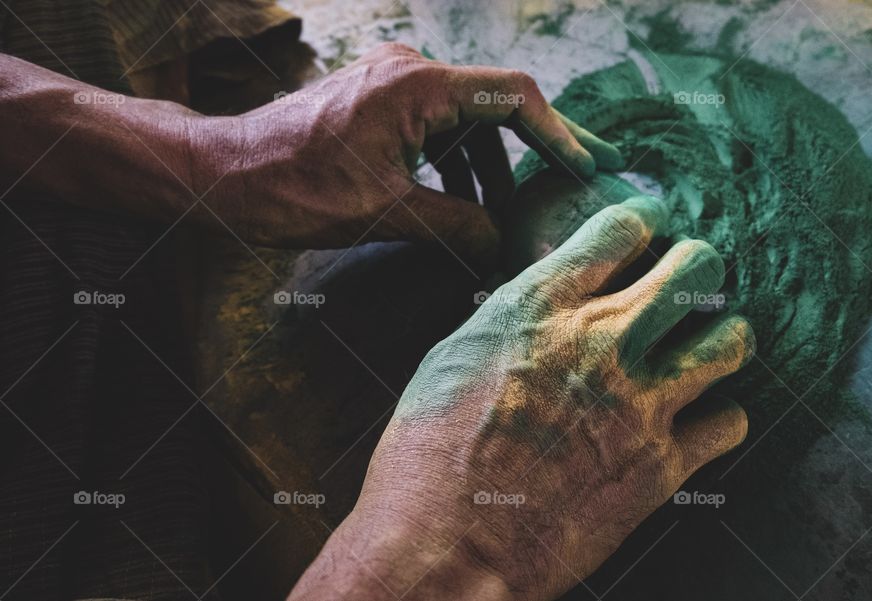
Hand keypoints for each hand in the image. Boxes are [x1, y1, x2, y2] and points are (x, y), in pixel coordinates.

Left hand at [201, 43, 621, 255]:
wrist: (222, 174)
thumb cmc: (292, 188)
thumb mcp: (385, 214)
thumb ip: (456, 227)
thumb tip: (502, 248)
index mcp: (418, 86)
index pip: (514, 97)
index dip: (559, 133)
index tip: (588, 166)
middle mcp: (409, 70)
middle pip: (495, 105)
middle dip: (536, 147)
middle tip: (579, 176)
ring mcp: (390, 82)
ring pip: (463, 120)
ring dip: (488, 167)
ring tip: (505, 216)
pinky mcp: (375, 100)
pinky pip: (433, 125)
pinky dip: (454, 162)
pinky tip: (461, 202)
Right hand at [289, 195, 753, 600]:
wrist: (449, 546)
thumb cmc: (428, 454)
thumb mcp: (452, 358)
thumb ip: (510, 320)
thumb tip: (541, 301)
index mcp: (542, 306)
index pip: (620, 229)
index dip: (640, 223)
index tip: (645, 231)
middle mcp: (601, 341)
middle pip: (696, 269)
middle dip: (697, 267)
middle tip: (687, 282)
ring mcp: (640, 403)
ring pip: (730, 341)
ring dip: (722, 339)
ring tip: (706, 348)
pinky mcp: (661, 465)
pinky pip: (730, 423)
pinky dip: (718, 419)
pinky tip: (697, 422)